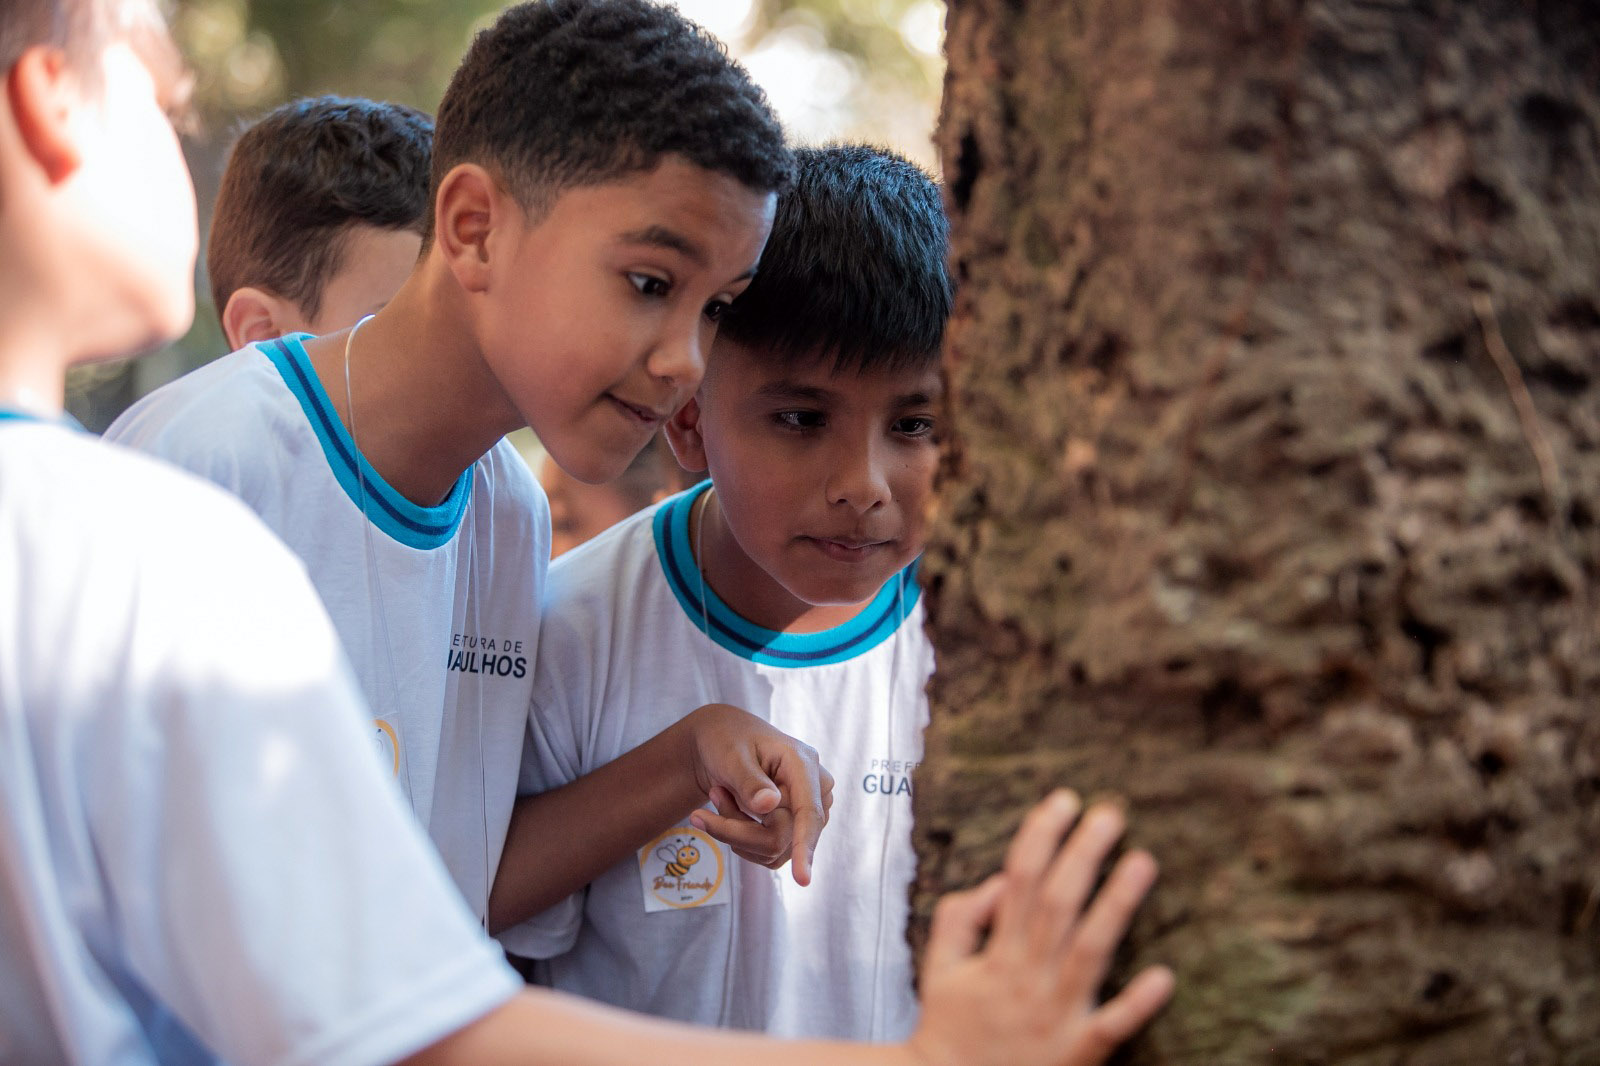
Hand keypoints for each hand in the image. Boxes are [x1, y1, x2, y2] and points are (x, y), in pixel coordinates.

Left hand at [679, 703, 833, 884]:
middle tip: (705, 806)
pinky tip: (731, 808)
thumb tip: (770, 806)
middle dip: (736, 830)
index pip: (809, 813)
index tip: (802, 880)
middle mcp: (815, 790)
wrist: (724, 742)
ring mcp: (808, 812)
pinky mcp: (796, 829)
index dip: (805, 846)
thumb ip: (749, 781)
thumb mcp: (731, 755)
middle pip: (783, 837)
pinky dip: (741, 837)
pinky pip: (769, 853)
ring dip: (735, 831)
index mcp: (803, 764)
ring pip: (774, 850)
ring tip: (719, 795)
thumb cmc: (727, 742)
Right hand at [908, 791, 1173, 1065]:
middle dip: (1083, 853)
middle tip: (1111, 814)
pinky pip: (1112, 1025)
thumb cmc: (948, 1029)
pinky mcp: (1078, 1052)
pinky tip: (1164, 975)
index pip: (1019, 878)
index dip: (1041, 835)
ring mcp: (1054, 1014)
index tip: (1064, 800)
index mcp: (997, 953)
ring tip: (1143, 862)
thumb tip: (997, 882)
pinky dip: (1137, 1002)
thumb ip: (960, 919)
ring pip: (1089, 950)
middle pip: (1058, 903)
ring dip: (1117, 904)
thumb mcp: (938, 967)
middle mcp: (1026, 976)